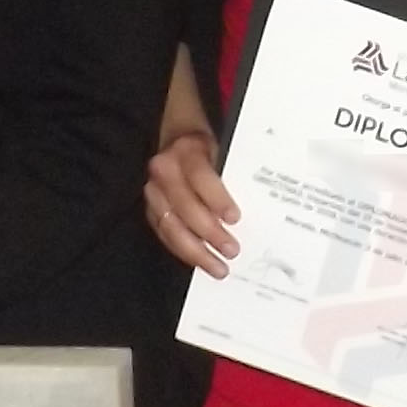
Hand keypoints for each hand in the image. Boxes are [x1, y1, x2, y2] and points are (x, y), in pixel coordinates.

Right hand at [144, 126, 236, 275]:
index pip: (200, 178)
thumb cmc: (207, 148)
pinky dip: (182, 250)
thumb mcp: (222, 149)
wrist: (178, 139)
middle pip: (184, 207)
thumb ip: (232, 175)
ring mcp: (153, 192)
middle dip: (209, 233)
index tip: (235, 218)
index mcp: (186, 152)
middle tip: (231, 251)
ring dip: (195, 251)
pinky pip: (164, 233)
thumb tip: (256, 206)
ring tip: (217, 267)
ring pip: (170, 226)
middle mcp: (164, 172)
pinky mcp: (150, 208)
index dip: (217, 200)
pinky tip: (199, 261)